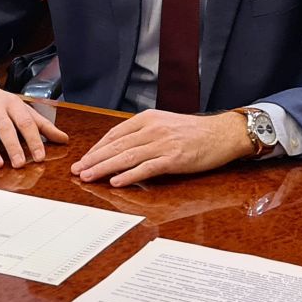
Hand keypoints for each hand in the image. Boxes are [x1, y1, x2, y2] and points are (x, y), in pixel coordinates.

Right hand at [0, 80, 69, 168]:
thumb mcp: (23, 110)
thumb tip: (64, 139)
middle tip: (19, 163)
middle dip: (13, 146)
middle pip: (5, 127)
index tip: (40, 156)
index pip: (26, 122)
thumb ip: (43, 125)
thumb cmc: (2, 104)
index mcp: (14, 105)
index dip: (33, 140)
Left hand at [71, 110, 251, 186]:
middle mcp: (153, 129)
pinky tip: (116, 182)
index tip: (84, 159)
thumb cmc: (195, 132)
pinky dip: (129, 175)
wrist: (223, 133)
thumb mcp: (165, 125)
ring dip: (104, 168)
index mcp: (148, 119)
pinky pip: (147, 168)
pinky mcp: (175, 158)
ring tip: (89, 177)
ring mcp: (163, 143)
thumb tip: (121, 149)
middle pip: (116, 146)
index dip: (97, 148)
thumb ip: (143, 134)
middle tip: (78, 170)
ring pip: (127, 157)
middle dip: (94, 159)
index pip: (114, 134)